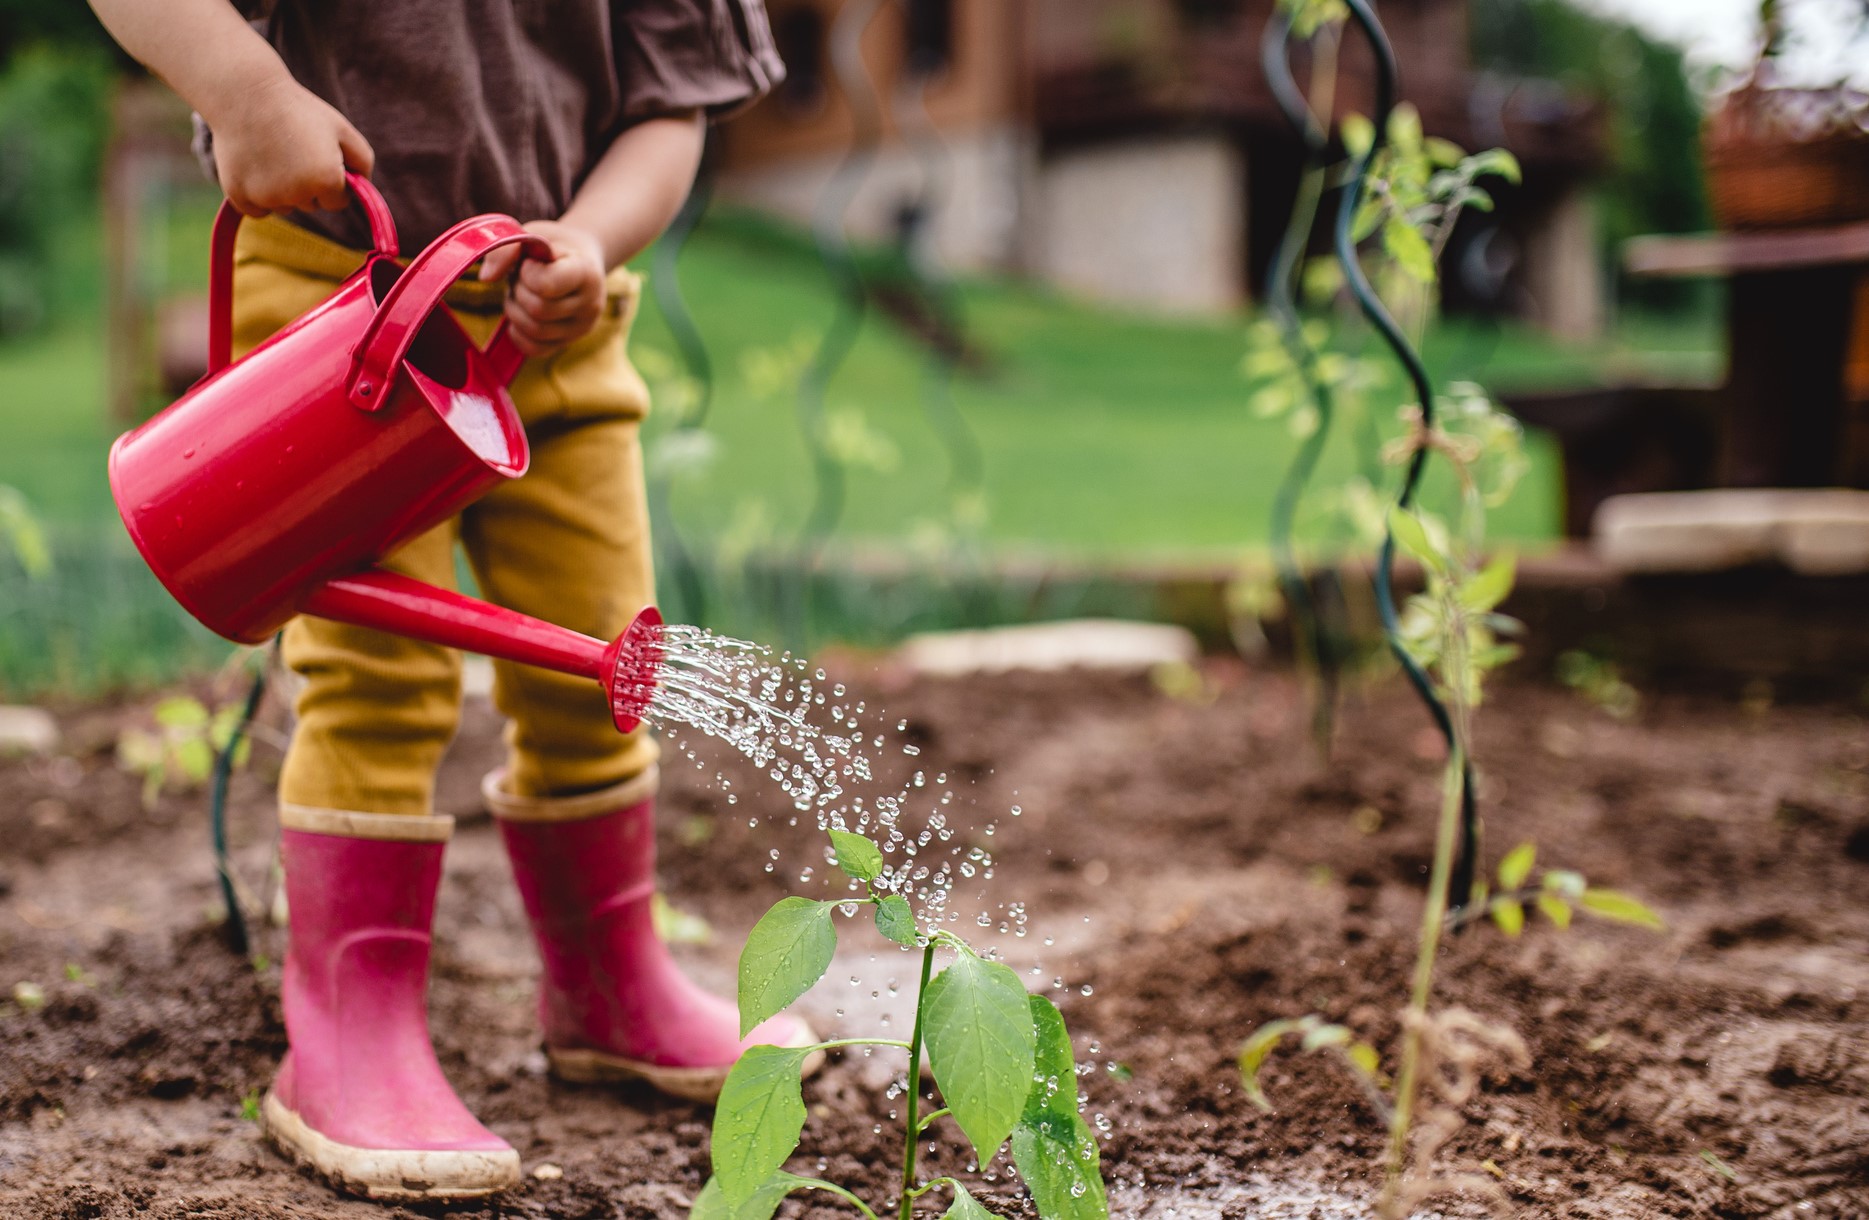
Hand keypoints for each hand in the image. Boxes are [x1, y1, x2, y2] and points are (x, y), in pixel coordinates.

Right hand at [208, 72, 373, 216]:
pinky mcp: (239, 196)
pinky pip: (258, 210)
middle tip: (292, 150)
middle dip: (307, 185)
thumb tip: (364, 188)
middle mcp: (297, 194)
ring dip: (282, 190)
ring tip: (272, 153)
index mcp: (326, 180)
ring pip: (284, 207)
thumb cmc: (298, 110)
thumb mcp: (341, 128)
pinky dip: (257, 196)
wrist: (245, 93)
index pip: (338, 202)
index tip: (319, 159)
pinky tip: (255, 167)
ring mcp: (266, 196)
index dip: (331, 181)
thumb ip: (362, 161)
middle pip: (310, 205)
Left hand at [477, 220, 608, 358]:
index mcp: (587, 272)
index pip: (547, 285)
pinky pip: (534, 349)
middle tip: (522, 278)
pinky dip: (518, 333)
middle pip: (538, 310)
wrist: (580, 260)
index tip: (530, 263)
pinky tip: (520, 313)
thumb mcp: (534, 234)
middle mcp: (591, 305)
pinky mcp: (567, 342)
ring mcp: (581, 328)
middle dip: (519, 292)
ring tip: (521, 293)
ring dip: (515, 310)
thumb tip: (486, 278)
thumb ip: (508, 248)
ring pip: (534, 331)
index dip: (527, 273)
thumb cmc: (553, 246)